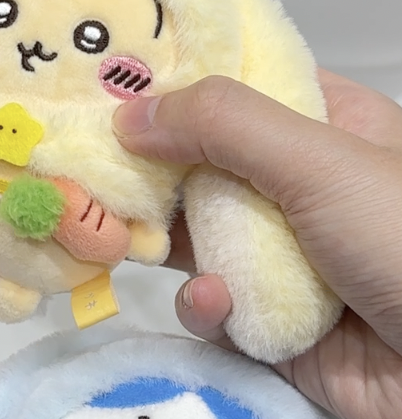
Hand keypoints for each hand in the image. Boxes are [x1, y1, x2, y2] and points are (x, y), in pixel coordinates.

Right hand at [114, 71, 401, 418]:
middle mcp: (304, 193)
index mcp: (330, 131)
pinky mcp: (273, 328)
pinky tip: (221, 308)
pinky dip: (210, 310)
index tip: (108, 90)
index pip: (241, 94)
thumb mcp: (320, 162)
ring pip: (199, 244)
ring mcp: (288, 263)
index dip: (178, 89)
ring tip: (134, 243)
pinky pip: (217, 310)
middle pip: (206, 171)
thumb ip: (223, 127)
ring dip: (171, 247)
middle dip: (153, 176)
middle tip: (89, 173)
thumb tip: (130, 111)